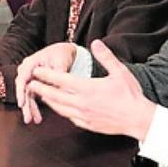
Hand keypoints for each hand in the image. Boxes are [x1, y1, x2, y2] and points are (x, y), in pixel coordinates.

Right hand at [14, 43, 78, 123]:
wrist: (63, 51)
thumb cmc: (61, 53)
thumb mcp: (61, 61)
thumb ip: (59, 74)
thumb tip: (61, 90)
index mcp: (30, 63)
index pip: (22, 78)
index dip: (20, 91)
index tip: (22, 104)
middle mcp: (27, 70)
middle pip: (23, 89)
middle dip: (25, 105)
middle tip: (28, 118)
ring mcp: (29, 77)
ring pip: (27, 94)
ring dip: (30, 108)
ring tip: (34, 120)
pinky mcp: (34, 83)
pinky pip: (32, 96)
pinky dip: (34, 106)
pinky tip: (37, 116)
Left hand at [22, 40, 154, 138]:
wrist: (138, 119)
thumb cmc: (131, 95)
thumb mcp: (120, 72)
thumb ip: (105, 57)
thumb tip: (95, 42)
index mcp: (87, 88)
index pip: (61, 80)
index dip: (46, 75)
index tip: (36, 70)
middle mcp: (82, 103)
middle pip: (54, 95)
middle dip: (41, 88)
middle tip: (29, 83)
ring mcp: (83, 115)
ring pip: (59, 108)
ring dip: (49, 101)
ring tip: (40, 95)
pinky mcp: (87, 124)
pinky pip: (69, 117)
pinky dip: (61, 111)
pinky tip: (59, 108)